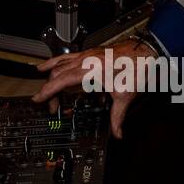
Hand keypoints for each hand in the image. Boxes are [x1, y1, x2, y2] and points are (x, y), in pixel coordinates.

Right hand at [32, 39, 151, 137]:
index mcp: (90, 71)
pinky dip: (60, 60)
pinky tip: (56, 62)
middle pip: (59, 73)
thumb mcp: (125, 96)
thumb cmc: (137, 68)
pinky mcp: (93, 52)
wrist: (146, 51)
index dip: (47, 91)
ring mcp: (88, 55)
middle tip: (52, 105)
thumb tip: (117, 133)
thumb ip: (118, 117)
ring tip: (40, 74)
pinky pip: (70, 55)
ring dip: (51, 71)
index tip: (38, 99)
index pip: (61, 81)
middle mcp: (86, 61)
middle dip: (51, 89)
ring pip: (62, 62)